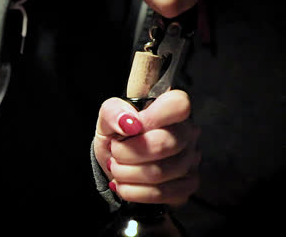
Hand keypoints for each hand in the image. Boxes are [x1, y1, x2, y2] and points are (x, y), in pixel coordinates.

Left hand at [93, 90, 200, 205]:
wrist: (115, 165)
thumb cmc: (116, 137)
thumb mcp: (106, 119)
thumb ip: (113, 112)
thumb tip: (130, 122)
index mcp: (169, 108)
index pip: (179, 103)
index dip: (152, 117)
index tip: (131, 128)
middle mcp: (186, 132)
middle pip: (164, 143)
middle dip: (127, 152)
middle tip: (115, 152)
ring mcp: (190, 159)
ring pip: (159, 172)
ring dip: (126, 173)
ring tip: (117, 168)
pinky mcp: (187, 184)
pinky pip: (161, 193)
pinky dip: (133, 191)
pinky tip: (125, 184)